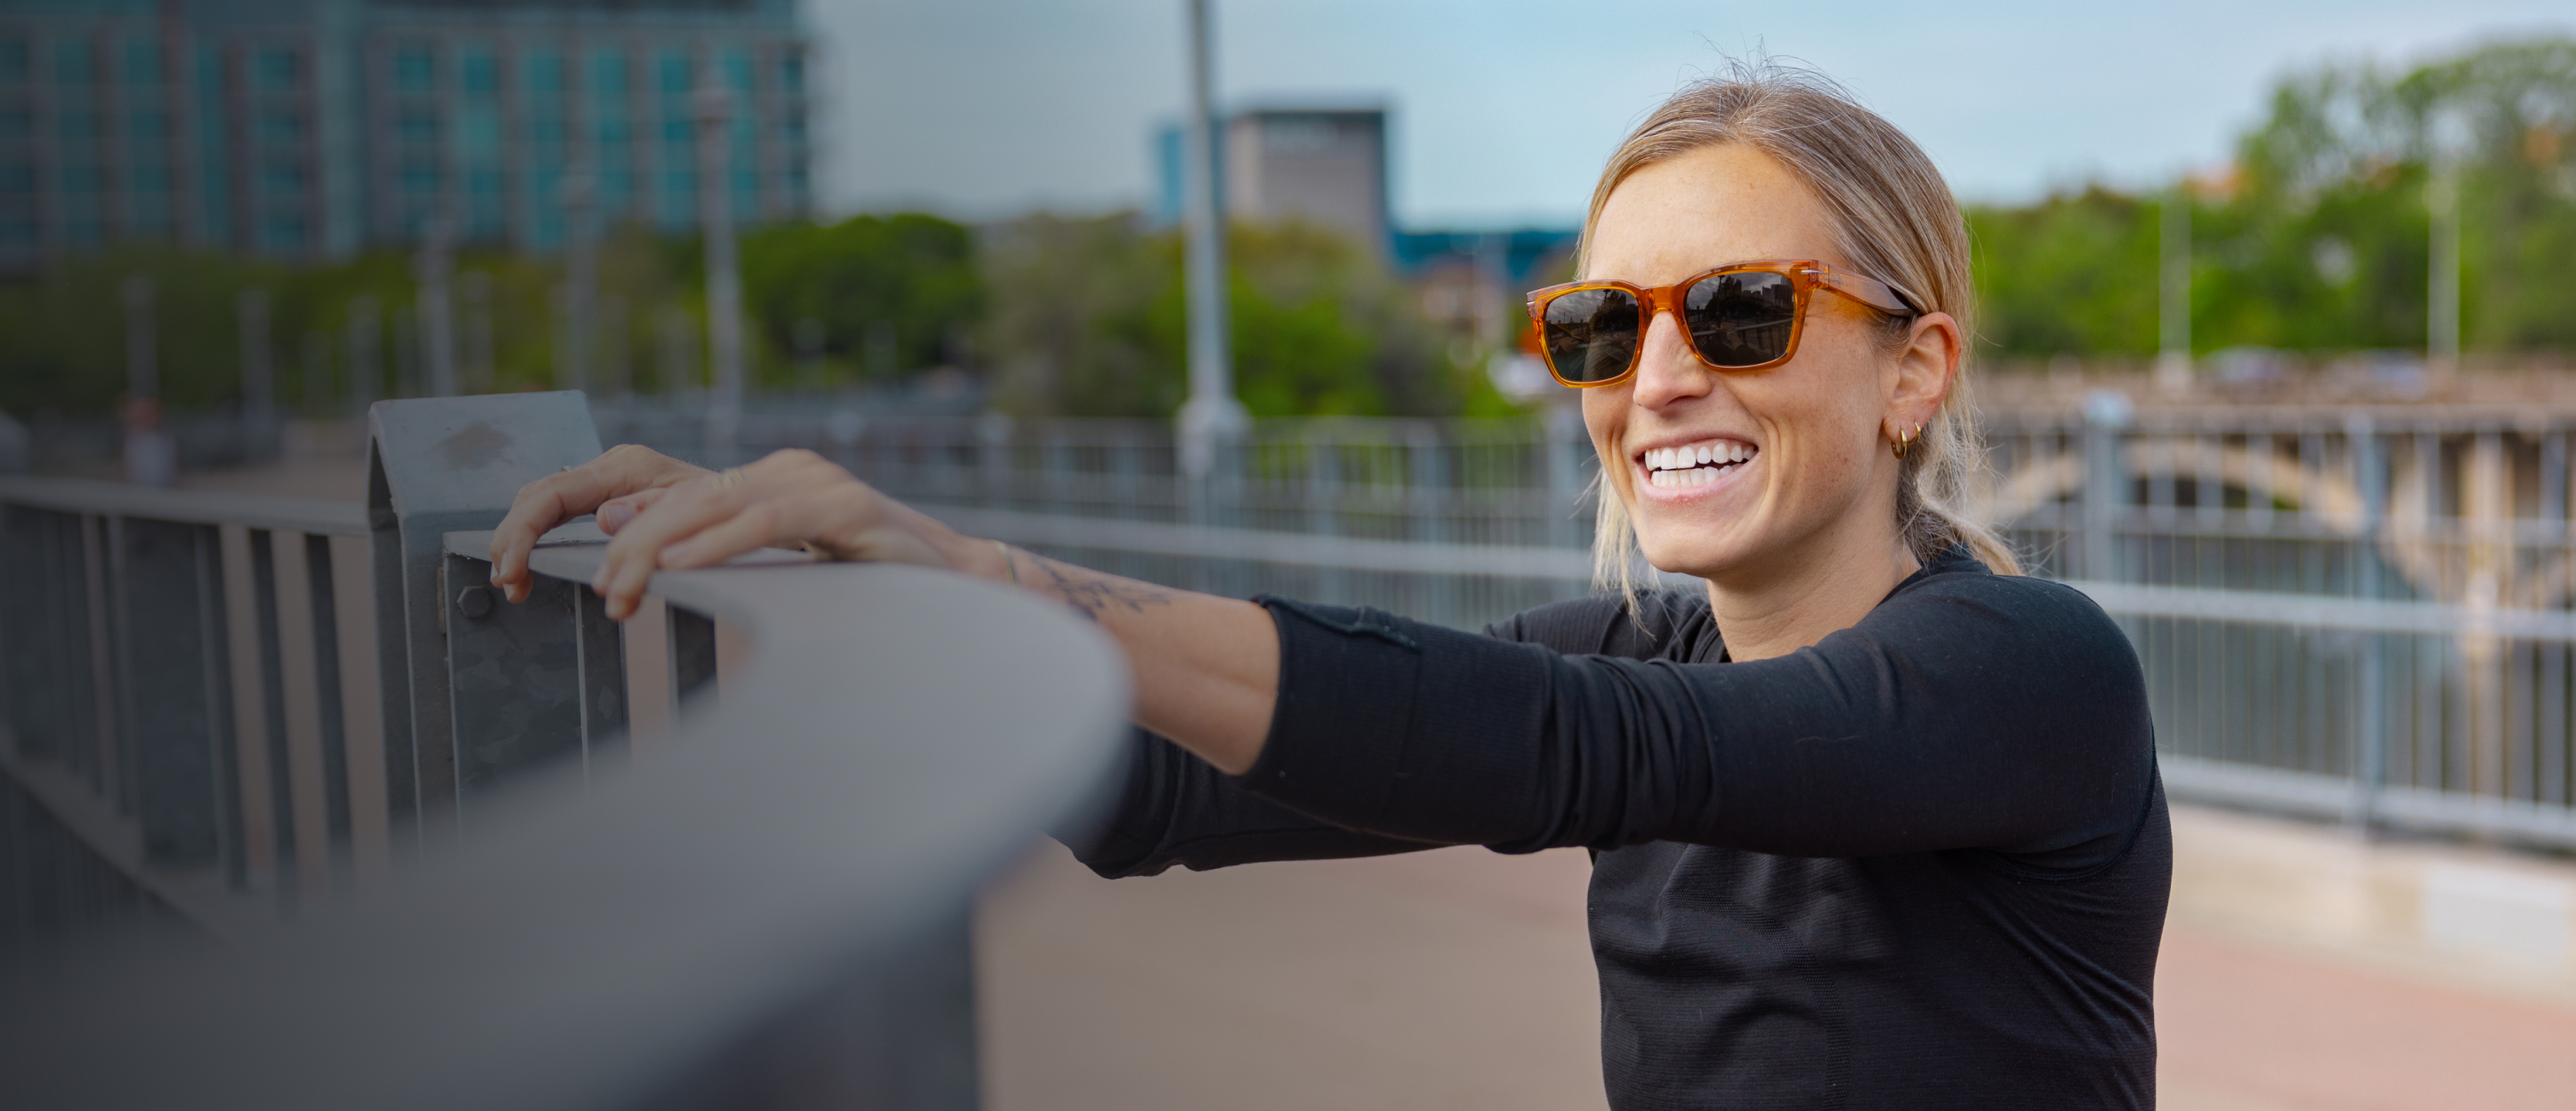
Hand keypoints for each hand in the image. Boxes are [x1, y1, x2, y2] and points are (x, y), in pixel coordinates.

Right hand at [489, 444, 712, 603]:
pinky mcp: (607, 495)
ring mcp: (606, 480)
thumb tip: (605, 519)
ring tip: (514, 581)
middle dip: (514, 539)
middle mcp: (609, 467)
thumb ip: (651, 514)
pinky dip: (537, 538)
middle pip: (538, 496)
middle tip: (508, 582)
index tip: (514, 569)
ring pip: (542, 503)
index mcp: (624, 467)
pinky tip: (530, 563)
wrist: (749, 504)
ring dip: (520, 541)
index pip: (553, 494)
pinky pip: (558, 511)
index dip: (524, 532)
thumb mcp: (695, 514)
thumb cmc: (726, 510)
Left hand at [584, 448, 1003, 620]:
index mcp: (780, 478)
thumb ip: (733, 547)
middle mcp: (796, 469)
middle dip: (636, 542)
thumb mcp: (794, 565)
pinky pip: (767, 522)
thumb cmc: (877, 586)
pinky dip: (717, 543)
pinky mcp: (848, 509)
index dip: (637, 530)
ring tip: (623, 583)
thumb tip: (647, 545)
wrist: (962, 586)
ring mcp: (823, 483)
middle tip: (601, 588)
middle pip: (694, 498)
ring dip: (661, 547)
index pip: (689, 498)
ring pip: (720, 506)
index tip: (598, 572)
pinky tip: (678, 565)